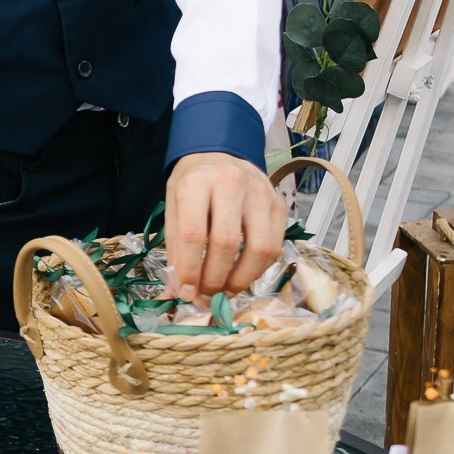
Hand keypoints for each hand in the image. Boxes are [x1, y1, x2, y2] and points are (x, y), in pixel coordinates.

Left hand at [163, 152, 286, 305]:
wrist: (218, 157)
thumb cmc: (193, 187)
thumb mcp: (174, 210)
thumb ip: (176, 251)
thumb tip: (175, 292)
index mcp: (195, 183)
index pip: (194, 234)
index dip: (190, 270)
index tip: (186, 293)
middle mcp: (230, 183)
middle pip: (227, 243)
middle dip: (215, 279)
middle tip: (206, 297)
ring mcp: (260, 193)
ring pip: (259, 248)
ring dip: (242, 279)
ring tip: (225, 292)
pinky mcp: (279, 204)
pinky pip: (275, 246)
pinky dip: (258, 269)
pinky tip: (242, 275)